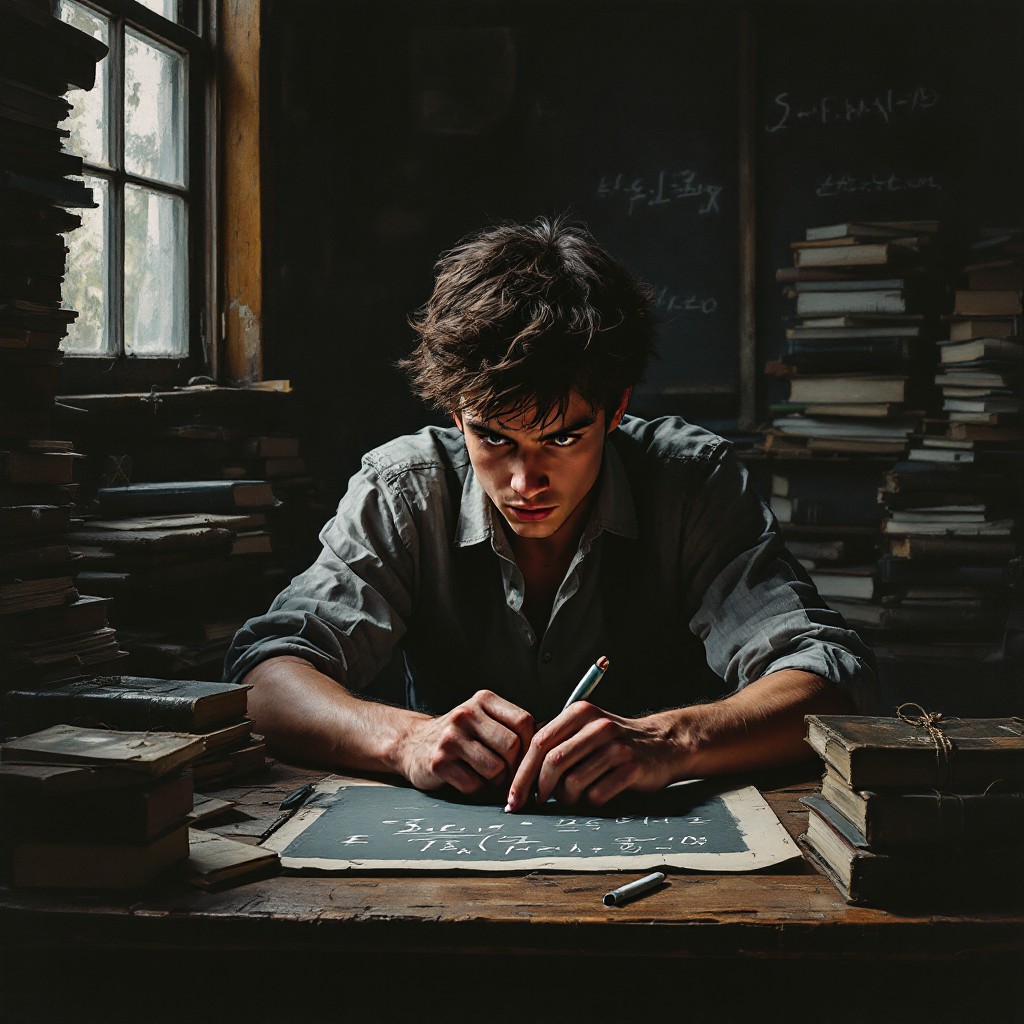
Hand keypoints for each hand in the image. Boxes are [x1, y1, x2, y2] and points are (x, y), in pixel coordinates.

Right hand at [394, 690, 533, 794]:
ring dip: (496, 780)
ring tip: (487, 775)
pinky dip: (475, 787)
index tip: (528, 759)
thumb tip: (552, 745)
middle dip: (515, 767)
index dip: (532, 746)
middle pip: (512, 747)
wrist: (412, 743)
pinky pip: (473, 784)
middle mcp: (466, 715)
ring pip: (495, 769)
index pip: (524, 722)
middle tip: (509, 774)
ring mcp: (450, 738)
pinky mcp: (438, 762)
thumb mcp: (484, 718)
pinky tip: (466, 777)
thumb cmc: (459, 735)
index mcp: (483, 700)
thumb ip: (512, 726)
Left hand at [505, 702, 681, 810]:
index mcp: (579, 713)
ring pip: (573, 781)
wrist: (663, 743)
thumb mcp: (584, 728)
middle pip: (553, 761)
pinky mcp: (632, 767)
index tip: (513, 796)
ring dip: (566, 797)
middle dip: (537, 788)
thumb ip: (555, 741)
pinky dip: (590, 800)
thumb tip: (517, 771)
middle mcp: (597, 725)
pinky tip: (595, 794)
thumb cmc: (614, 741)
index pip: (539, 742)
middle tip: (534, 803)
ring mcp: (616, 746)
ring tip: (571, 796)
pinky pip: (597, 794)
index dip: (522, 773)